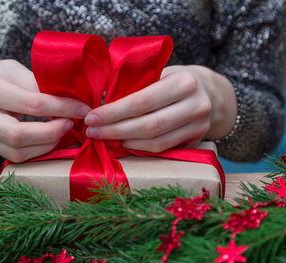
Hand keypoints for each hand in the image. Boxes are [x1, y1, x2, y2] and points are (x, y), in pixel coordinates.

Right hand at [0, 59, 90, 161]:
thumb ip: (42, 87)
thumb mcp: (22, 71)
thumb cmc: (5, 75)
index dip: (62, 108)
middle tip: (71, 124)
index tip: (82, 109)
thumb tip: (72, 105)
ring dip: (47, 144)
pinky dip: (38, 150)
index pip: (33, 104)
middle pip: (19, 135)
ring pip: (17, 151)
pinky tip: (51, 140)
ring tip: (62, 132)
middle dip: (52, 133)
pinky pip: (15, 157)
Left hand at [84, 65, 236, 151]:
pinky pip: (163, 149)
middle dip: (114, 130)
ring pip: (155, 141)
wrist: (210, 93)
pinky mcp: (197, 141)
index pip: (142, 101)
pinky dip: (139, 147)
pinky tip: (123, 142)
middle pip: (148, 125)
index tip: (91, 117)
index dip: (114, 112)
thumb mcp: (160, 73)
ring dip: (124, 141)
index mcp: (184, 82)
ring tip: (103, 137)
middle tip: (91, 131)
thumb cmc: (174, 80)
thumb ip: (136, 86)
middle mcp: (196, 105)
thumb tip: (99, 103)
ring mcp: (199, 126)